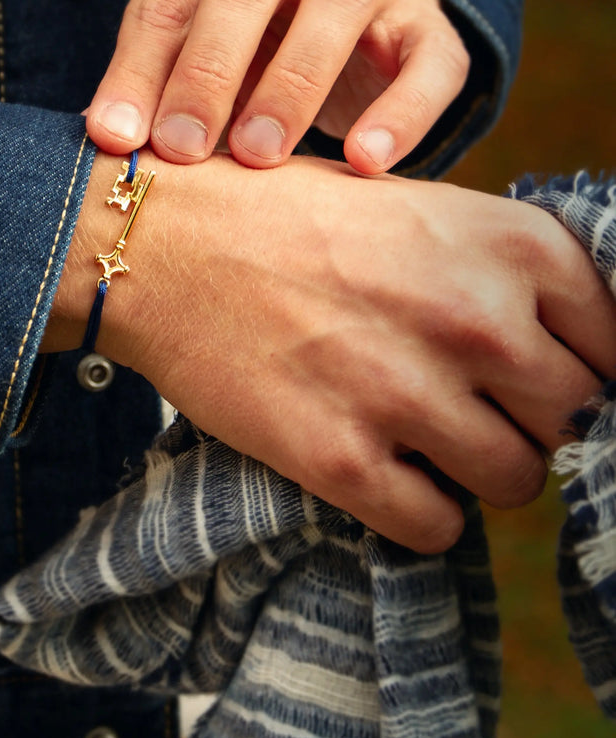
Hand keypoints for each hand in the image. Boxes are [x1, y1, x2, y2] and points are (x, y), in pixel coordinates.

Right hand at [45, 154, 615, 551]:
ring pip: (520, 482)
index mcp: (513, 245)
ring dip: (480, 470)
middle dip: (533, 420)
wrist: (164, 244)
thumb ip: (507, 276)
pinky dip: (420, 513)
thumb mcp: (424, 209)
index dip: (584, 369)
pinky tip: (383, 469)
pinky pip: (439, 528)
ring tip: (425, 438)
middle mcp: (479, 318)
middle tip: (474, 406)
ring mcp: (412, 392)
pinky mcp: (345, 461)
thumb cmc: (292, 217)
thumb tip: (574, 359)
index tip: (538, 378)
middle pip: (579, 420)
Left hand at [85, 0, 470, 174]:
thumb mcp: (191, 65)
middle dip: (208, 66)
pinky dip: (402, 110)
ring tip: (260, 154)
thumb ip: (152, 89)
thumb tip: (111, 141)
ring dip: (293, 81)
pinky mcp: (427, 21)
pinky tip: (366, 161)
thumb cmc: (247, 58)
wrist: (348, 51)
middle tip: (183, 145)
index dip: (138, 64)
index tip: (118, 136)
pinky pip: (426, 56)